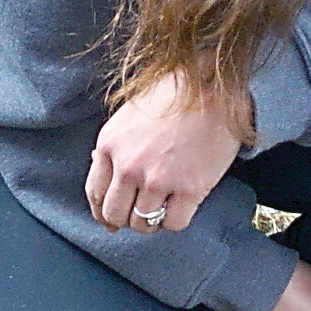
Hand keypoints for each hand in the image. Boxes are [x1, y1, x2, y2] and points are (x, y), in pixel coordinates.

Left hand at [87, 74, 247, 234]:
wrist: (215, 86)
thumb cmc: (176, 94)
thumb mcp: (130, 114)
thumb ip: (116, 146)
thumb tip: (108, 172)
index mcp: (110, 145)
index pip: (95, 194)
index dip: (102, 212)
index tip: (111, 219)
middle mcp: (128, 166)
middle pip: (115, 214)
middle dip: (125, 220)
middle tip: (139, 215)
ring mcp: (158, 179)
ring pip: (143, 223)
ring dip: (152, 221)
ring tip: (163, 209)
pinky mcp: (189, 189)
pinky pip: (173, 224)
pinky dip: (175, 221)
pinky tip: (181, 207)